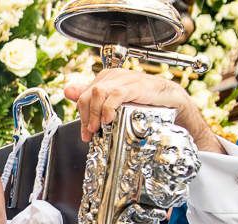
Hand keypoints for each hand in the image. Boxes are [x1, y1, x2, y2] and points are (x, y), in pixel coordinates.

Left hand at [64, 69, 223, 152]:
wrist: (170, 101)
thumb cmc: (144, 102)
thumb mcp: (115, 103)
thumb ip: (92, 98)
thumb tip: (67, 90)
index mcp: (106, 78)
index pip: (84, 95)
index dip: (81, 115)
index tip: (86, 133)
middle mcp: (113, 76)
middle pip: (88, 94)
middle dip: (86, 116)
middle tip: (90, 133)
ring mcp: (124, 79)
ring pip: (98, 92)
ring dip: (96, 113)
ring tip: (99, 127)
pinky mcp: (135, 85)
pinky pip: (115, 94)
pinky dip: (109, 107)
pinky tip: (110, 119)